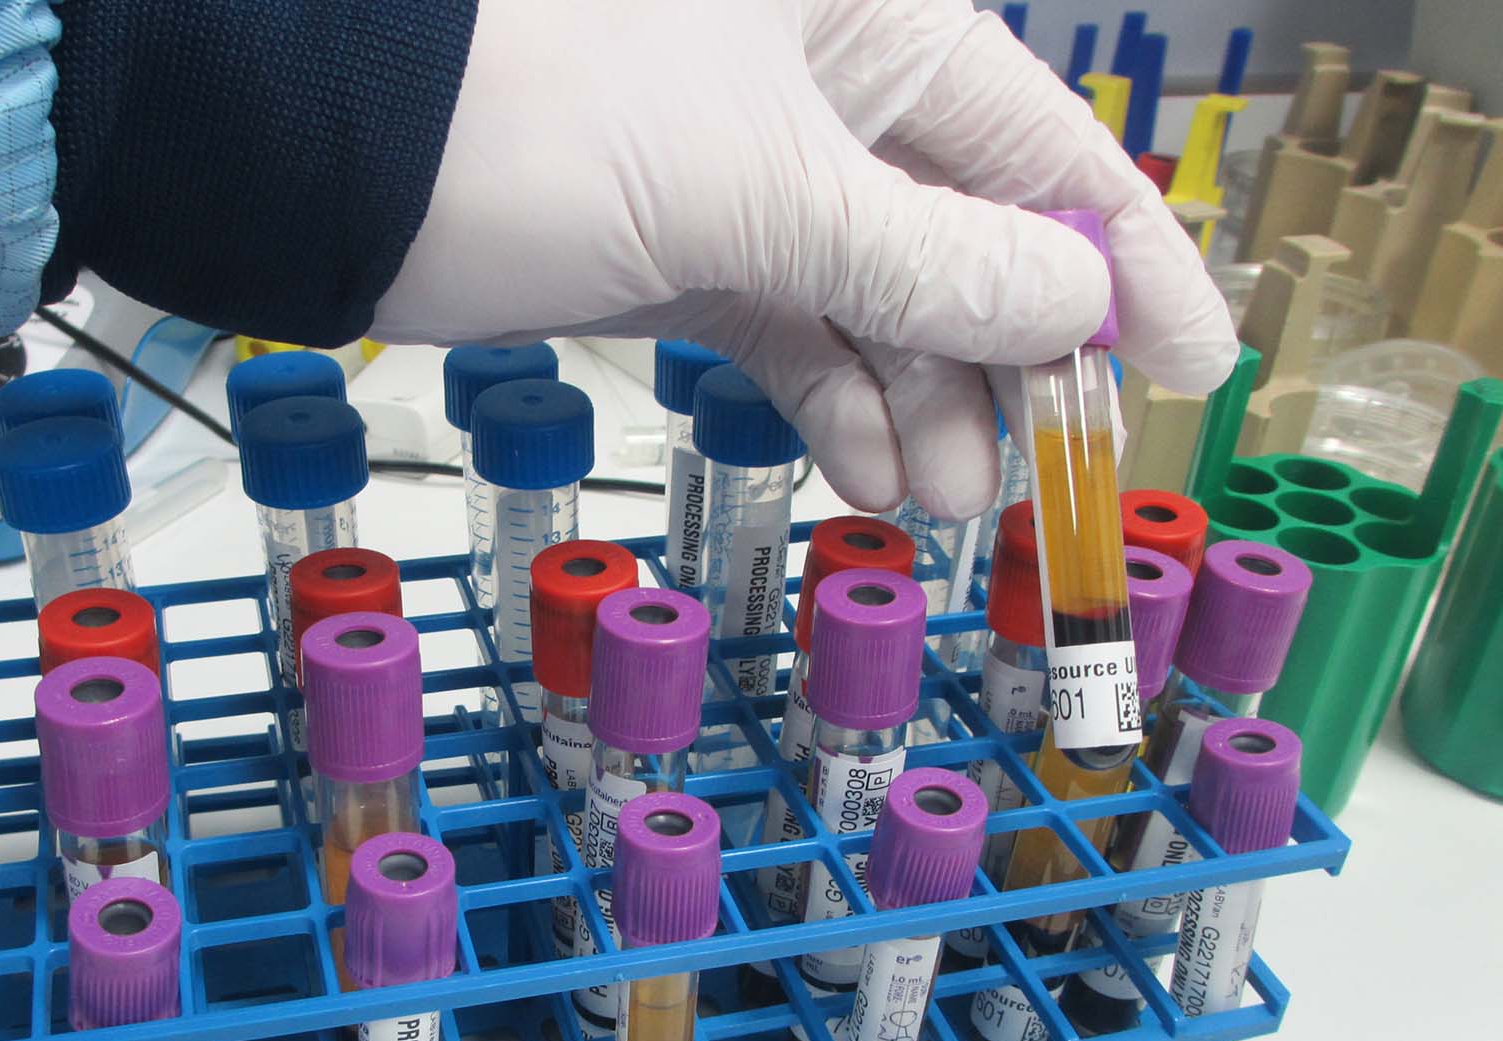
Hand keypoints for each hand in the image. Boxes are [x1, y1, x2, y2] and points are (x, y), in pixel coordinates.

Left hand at [374, 0, 1236, 516]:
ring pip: (884, 299)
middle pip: (971, 235)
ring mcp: (755, 174)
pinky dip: (834, 400)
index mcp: (873, 22)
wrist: (338, 161)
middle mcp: (827, 88)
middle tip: (1049, 474)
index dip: (1128, 262)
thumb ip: (929, 261)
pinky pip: (797, 329)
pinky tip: (874, 471)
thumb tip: (1075, 304)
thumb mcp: (763, 192)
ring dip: (924, 402)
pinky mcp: (690, 248)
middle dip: (1011, 361)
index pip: (1046, 146)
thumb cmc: (534, 115)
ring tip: (950, 503)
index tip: (1192, 369)